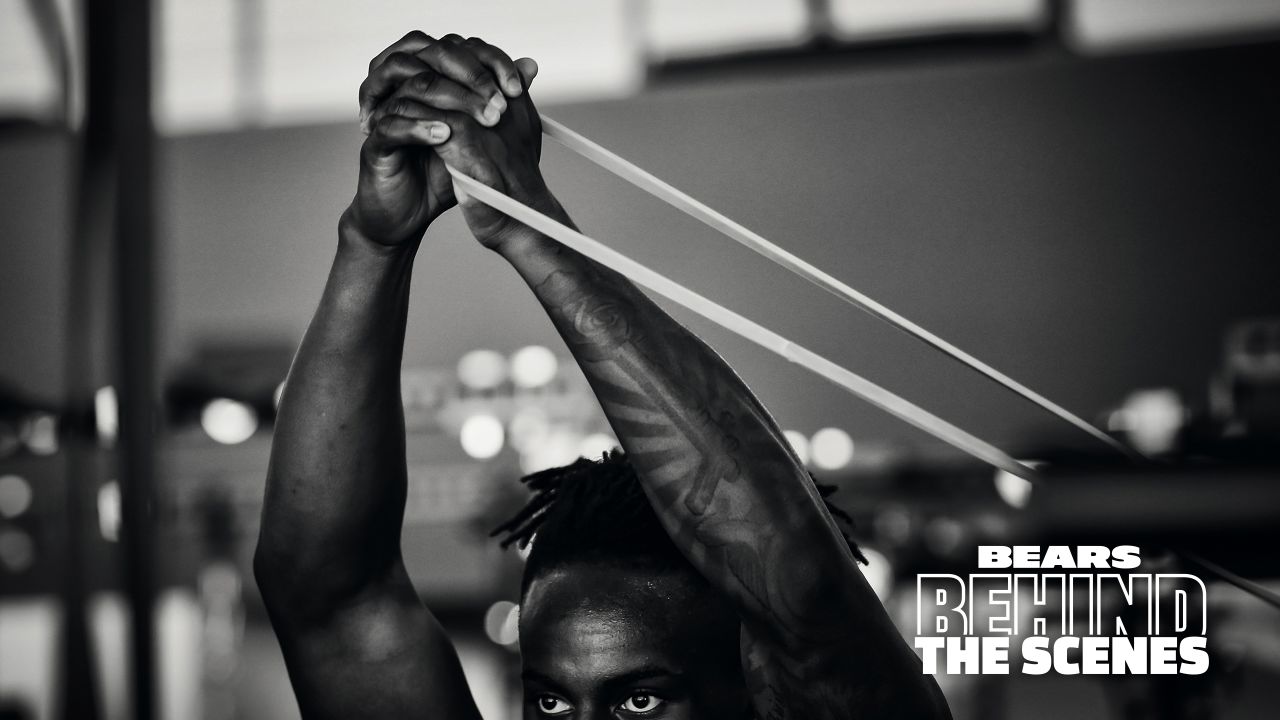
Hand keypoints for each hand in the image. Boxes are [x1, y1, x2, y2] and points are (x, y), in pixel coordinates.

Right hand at [345, 31, 528, 248]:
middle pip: (432, 56)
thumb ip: (500, 99)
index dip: (488, 61)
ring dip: (451, 98)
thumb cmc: (440, 174)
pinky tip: (446, 135)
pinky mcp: (375, 143)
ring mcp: (387, 113)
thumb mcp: (479, 135)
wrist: (409, 215)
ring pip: (413, 85)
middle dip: (472, 76)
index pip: (456, 48)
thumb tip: (530, 66)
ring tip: (484, 119)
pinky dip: (420, 127)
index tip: (518, 88)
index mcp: (429, 80)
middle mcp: (404, 88)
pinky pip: (392, 125)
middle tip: (502, 103)